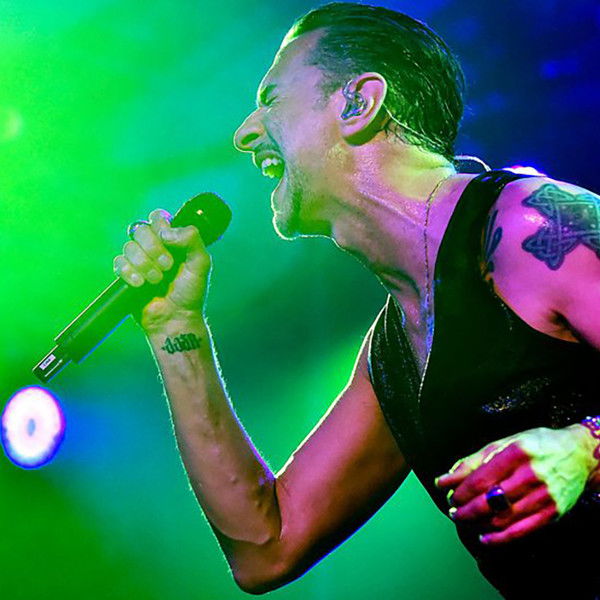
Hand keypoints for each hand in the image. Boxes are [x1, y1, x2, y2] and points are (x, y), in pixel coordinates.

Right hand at [113, 209, 210, 331]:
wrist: (176, 318)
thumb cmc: (191, 293)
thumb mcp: (201, 263)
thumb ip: (192, 239)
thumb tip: (166, 231)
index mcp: (172, 241)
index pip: (158, 218)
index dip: (160, 226)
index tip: (169, 241)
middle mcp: (154, 248)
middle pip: (140, 230)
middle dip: (154, 248)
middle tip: (168, 266)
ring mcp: (139, 261)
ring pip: (129, 247)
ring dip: (144, 264)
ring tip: (156, 280)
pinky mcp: (126, 275)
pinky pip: (118, 263)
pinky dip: (129, 272)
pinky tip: (140, 284)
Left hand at [435, 425, 597, 544]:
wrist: (578, 454)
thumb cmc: (535, 445)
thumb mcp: (503, 443)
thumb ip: (473, 461)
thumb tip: (445, 479)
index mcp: (516, 453)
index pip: (480, 479)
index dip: (461, 492)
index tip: (449, 496)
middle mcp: (532, 475)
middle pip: (490, 501)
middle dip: (465, 510)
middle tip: (454, 512)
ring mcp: (544, 496)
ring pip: (503, 518)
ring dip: (478, 523)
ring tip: (466, 520)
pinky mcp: (553, 513)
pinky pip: (521, 531)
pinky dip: (499, 538)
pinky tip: (484, 537)